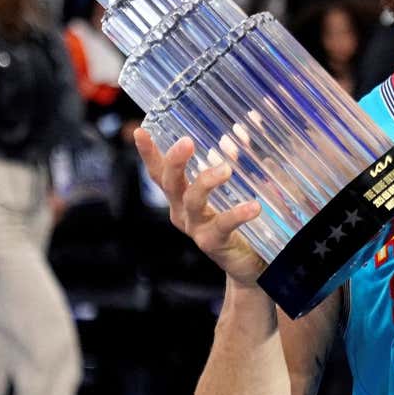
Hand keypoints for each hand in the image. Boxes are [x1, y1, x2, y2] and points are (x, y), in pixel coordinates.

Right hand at [134, 129, 266, 286]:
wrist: (248, 264)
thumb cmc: (238, 222)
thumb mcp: (234, 188)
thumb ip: (234, 161)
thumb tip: (239, 133)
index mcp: (182, 197)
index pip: (161, 171)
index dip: (149, 152)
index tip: (140, 130)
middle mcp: (183, 212)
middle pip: (170, 183)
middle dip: (175, 161)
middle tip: (186, 142)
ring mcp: (196, 229)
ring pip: (192, 202)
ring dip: (206, 182)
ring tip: (226, 169)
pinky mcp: (213, 243)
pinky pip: (222, 226)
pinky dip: (237, 214)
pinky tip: (253, 206)